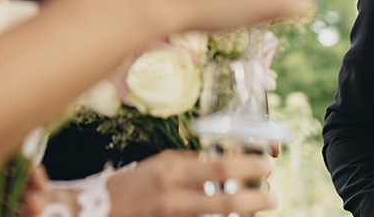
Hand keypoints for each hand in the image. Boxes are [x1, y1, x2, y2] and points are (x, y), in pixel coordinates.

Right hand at [106, 150, 274, 216]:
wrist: (100, 210)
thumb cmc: (133, 184)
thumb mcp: (159, 164)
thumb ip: (188, 162)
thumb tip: (220, 161)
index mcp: (171, 171)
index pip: (219, 167)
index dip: (249, 168)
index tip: (266, 167)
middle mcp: (173, 196)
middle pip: (226, 200)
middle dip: (256, 199)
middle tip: (274, 196)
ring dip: (243, 213)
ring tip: (257, 210)